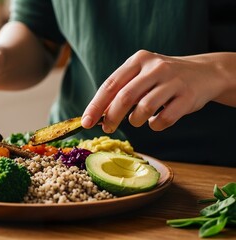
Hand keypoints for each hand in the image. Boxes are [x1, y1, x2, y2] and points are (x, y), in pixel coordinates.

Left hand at [81, 50, 229, 132]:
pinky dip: (155, 125)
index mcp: (138, 60)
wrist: (205, 73)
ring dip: (135, 121)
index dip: (96, 105)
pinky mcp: (188, 97)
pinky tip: (156, 120)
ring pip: (144, 109)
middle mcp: (155, 67)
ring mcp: (173, 81)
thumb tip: (97, 115)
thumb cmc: (162, 78)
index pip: (110, 84)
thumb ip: (121, 90)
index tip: (86, 122)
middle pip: (124, 97)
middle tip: (107, 129)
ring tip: (138, 120)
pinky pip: (164, 119)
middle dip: (111, 117)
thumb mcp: (141, 75)